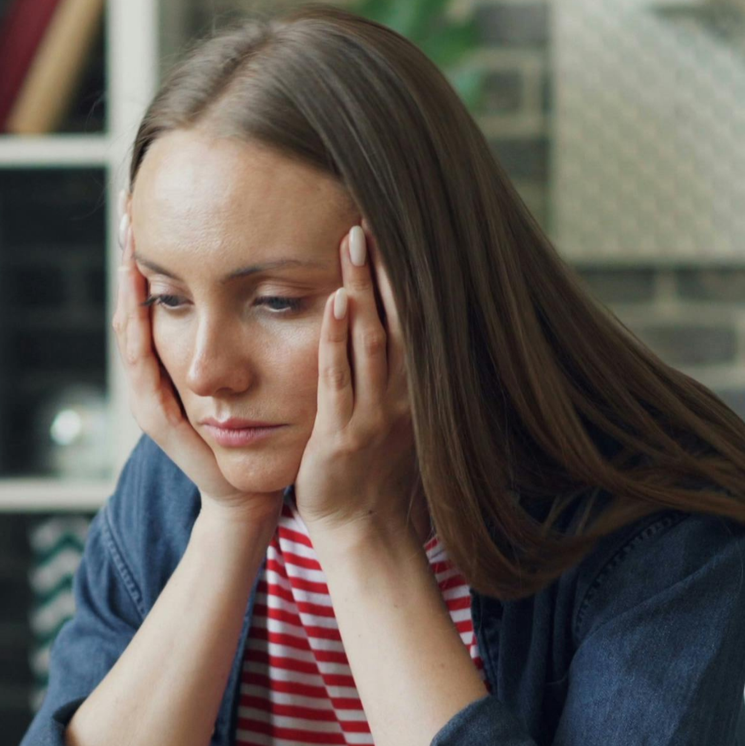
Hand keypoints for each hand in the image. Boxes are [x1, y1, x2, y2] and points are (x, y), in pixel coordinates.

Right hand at [114, 209, 279, 526]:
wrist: (245, 492)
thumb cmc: (254, 431)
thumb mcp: (247, 371)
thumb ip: (244, 332)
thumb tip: (265, 277)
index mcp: (169, 362)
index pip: (152, 297)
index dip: (148, 255)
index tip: (148, 207)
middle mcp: (150, 375)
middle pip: (131, 303)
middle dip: (128, 256)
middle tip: (127, 207)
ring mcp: (146, 395)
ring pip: (128, 328)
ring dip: (126, 284)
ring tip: (129, 241)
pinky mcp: (155, 415)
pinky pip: (139, 362)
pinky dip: (137, 327)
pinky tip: (138, 297)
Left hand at [295, 224, 422, 552]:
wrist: (363, 530)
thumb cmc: (370, 470)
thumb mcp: (391, 414)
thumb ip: (392, 370)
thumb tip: (391, 322)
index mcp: (413, 388)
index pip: (411, 318)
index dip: (402, 274)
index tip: (392, 228)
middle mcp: (402, 396)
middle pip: (397, 318)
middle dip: (384, 268)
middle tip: (370, 215)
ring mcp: (374, 415)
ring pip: (371, 341)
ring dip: (361, 289)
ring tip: (353, 242)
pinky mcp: (342, 435)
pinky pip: (339, 381)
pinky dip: (335, 341)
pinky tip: (330, 304)